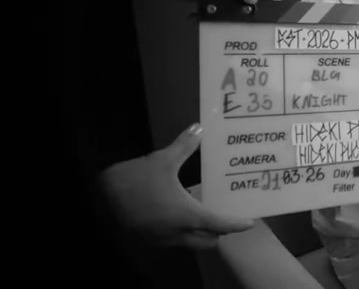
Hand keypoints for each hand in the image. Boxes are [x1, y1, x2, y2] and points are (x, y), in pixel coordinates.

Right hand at [97, 123, 254, 250]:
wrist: (95, 200)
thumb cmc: (133, 181)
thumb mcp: (161, 160)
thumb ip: (184, 146)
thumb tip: (199, 128)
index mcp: (188, 216)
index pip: (221, 225)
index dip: (238, 224)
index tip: (250, 222)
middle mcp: (178, 233)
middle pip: (209, 241)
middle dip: (220, 232)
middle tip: (226, 215)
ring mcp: (162, 240)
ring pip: (191, 243)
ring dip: (200, 233)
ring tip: (204, 213)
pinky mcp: (149, 240)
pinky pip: (174, 240)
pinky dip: (182, 231)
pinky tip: (177, 213)